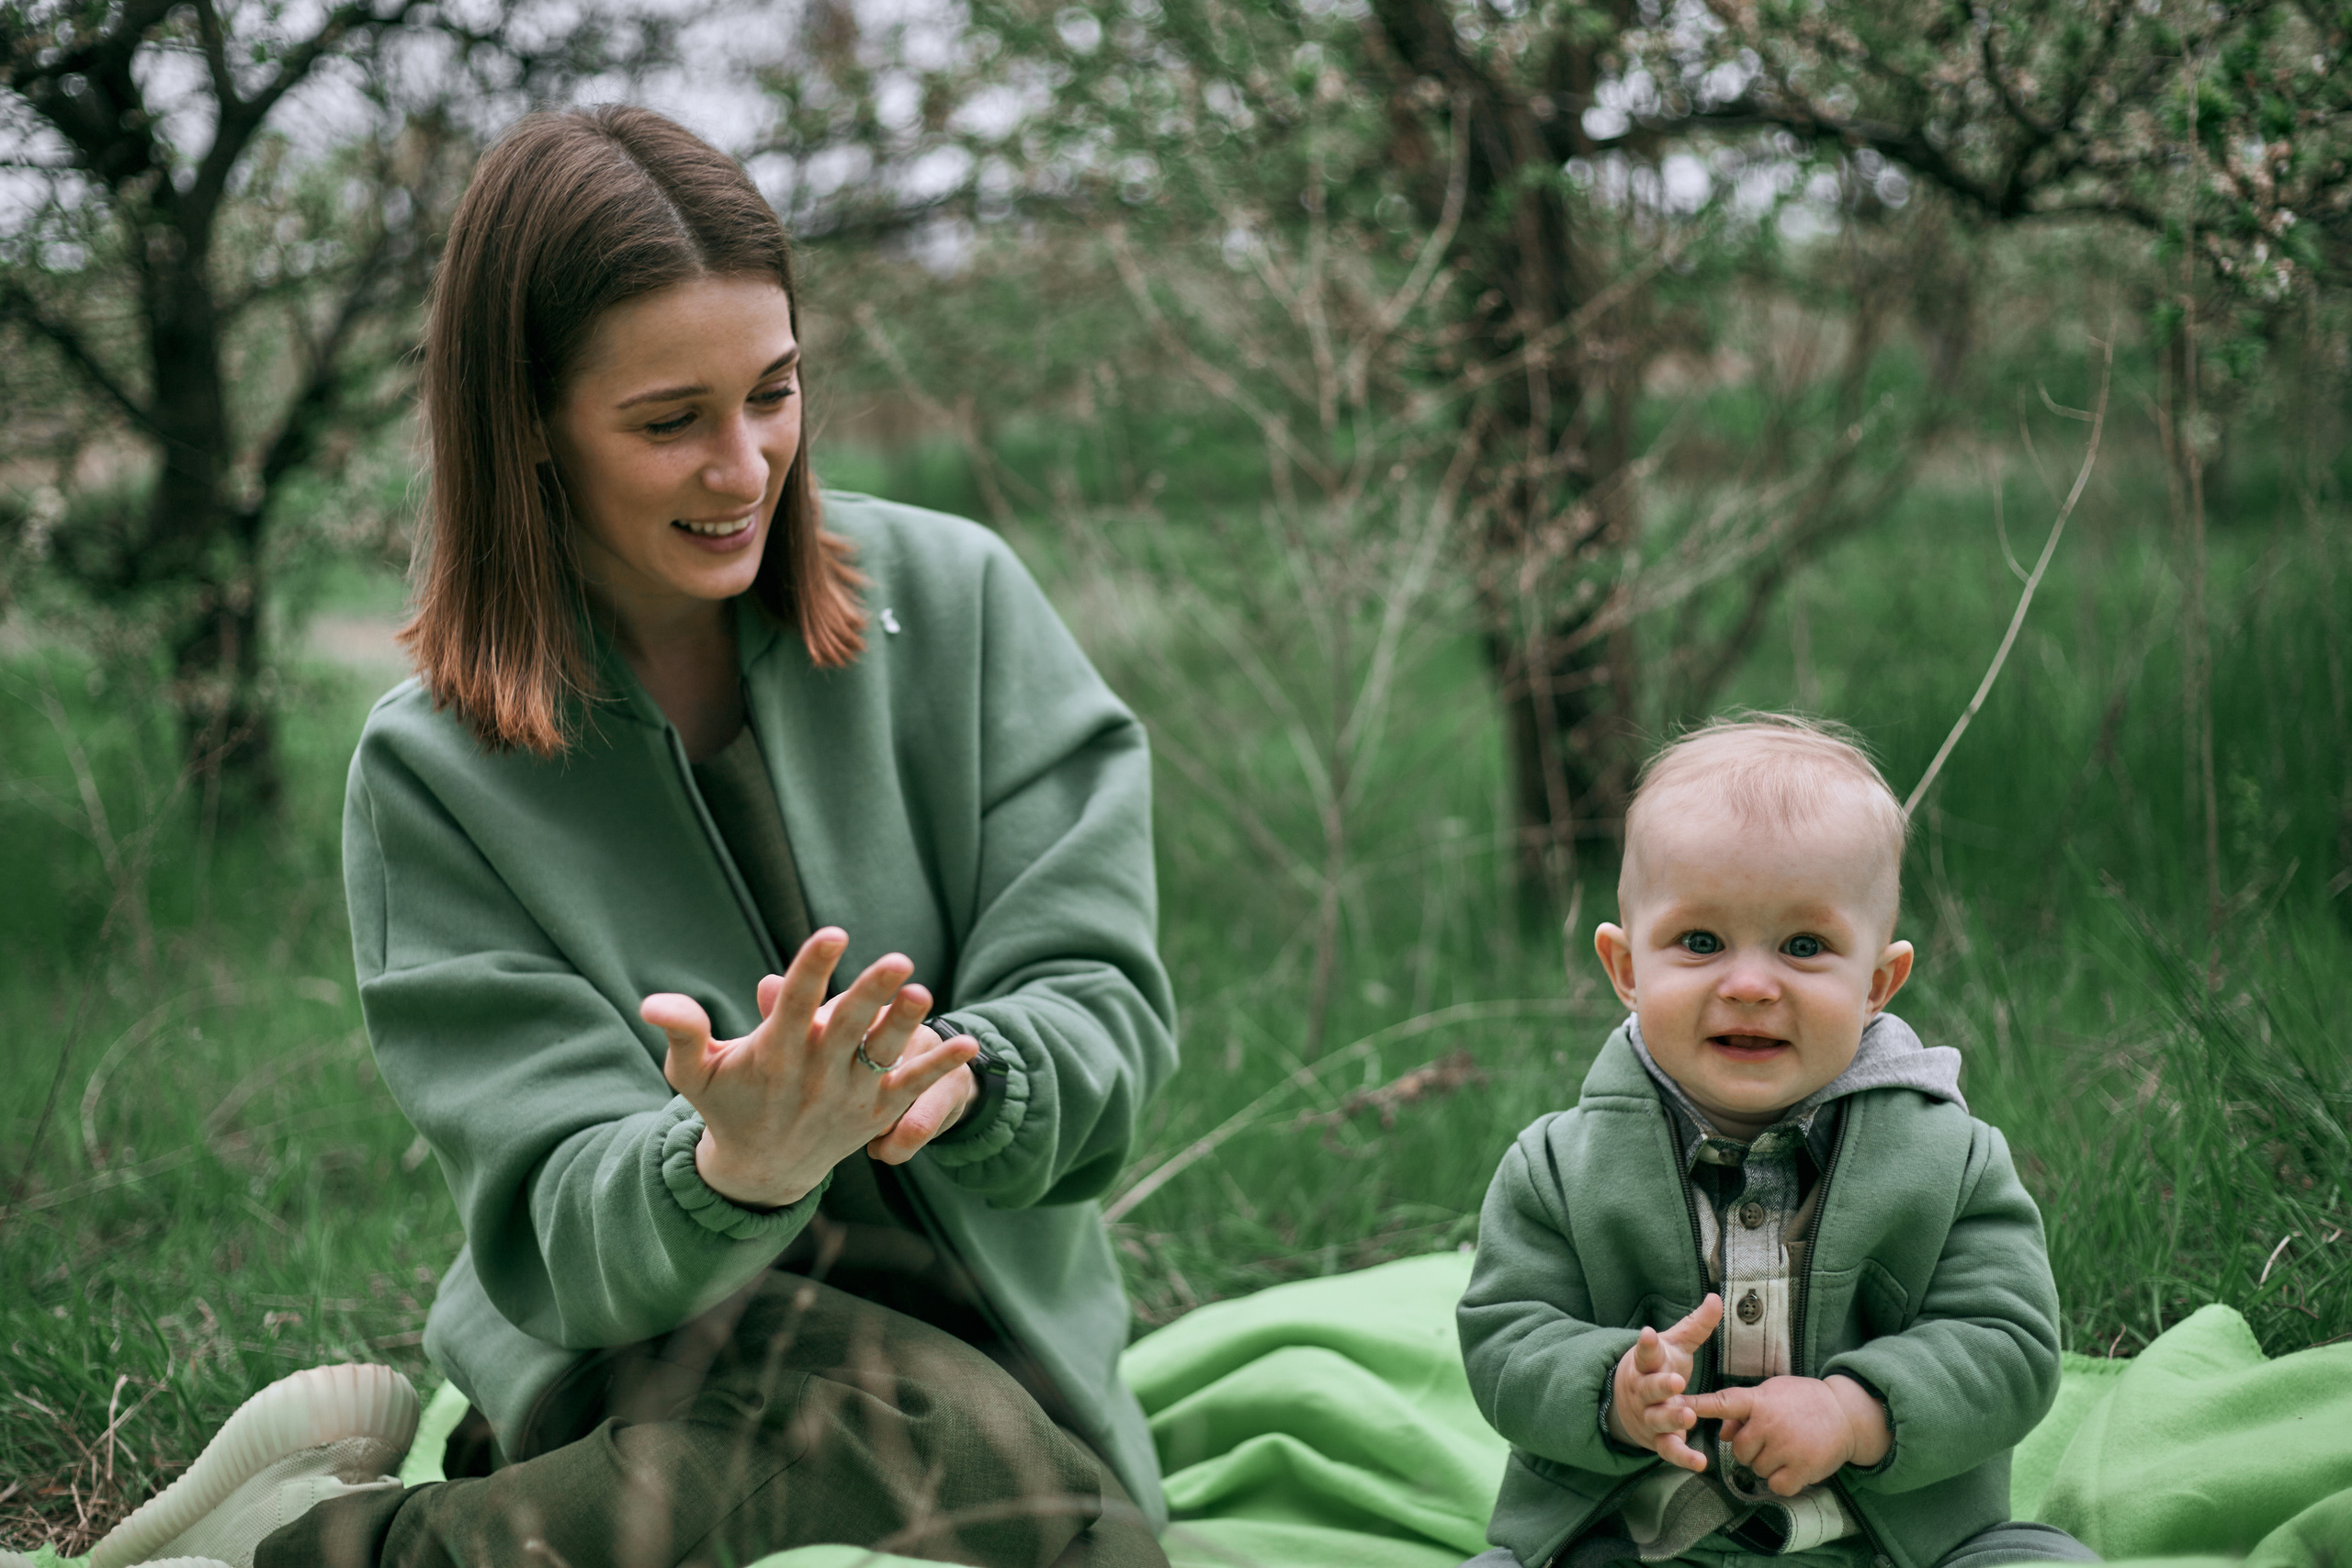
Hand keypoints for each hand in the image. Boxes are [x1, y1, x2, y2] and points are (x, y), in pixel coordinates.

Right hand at [641, 927, 977, 1207]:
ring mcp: (849, 1094)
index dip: (813, 968)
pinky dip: (940, 1068)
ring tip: (924, 996)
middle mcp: (816, 1073)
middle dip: (871, 993)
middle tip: (899, 959)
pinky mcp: (876, 1112)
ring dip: (905, 1027)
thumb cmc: (726, 1105)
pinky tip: (968, 1044)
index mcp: (775, 1054)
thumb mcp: (693, 1073)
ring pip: (881, 1055)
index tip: (833, 933)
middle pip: (847, 1027)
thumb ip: (682, 1033)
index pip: (796, 1005)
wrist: (762, 1171)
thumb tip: (654, 1004)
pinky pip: (912, 1088)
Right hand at [1609, 1294, 1722, 1472]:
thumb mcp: (1674, 1346)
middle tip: (1676, 1382)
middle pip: (1649, 1389)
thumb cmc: (1658, 1370)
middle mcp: (1643, 1391)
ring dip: (1671, 1418)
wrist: (1629, 1405)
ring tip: (1687, 1416)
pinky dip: (1683, 1457)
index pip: (1645, 1352)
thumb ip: (1695, 1326)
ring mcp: (1649, 1417)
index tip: (1650, 1334)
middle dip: (1661, 1386)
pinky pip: (1669, 1450)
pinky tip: (1700, 1461)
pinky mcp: (1658, 1440)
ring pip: (1657, 1419)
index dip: (1647, 1344)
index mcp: (1645, 1364)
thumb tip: (1717, 1298)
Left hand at [1682, 1374, 1889, 1495]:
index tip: (1673, 1405)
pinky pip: (1776, 1485)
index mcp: (1759, 1400)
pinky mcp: (1802, 1469)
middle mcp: (1769, 1423)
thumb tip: (1723, 1432)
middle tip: (1769, 1439)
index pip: (1722, 1402)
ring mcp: (1785, 1447)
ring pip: (1755, 1469)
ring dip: (1766, 1465)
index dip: (1697, 1406)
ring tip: (1786, 1448)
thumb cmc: (1803, 1401)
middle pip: (1738, 1450)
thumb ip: (1744, 1409)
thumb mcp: (1771, 1393)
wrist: (1846, 1414)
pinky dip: (1782, 1480)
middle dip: (1749, 1449)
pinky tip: (1794, 1465)